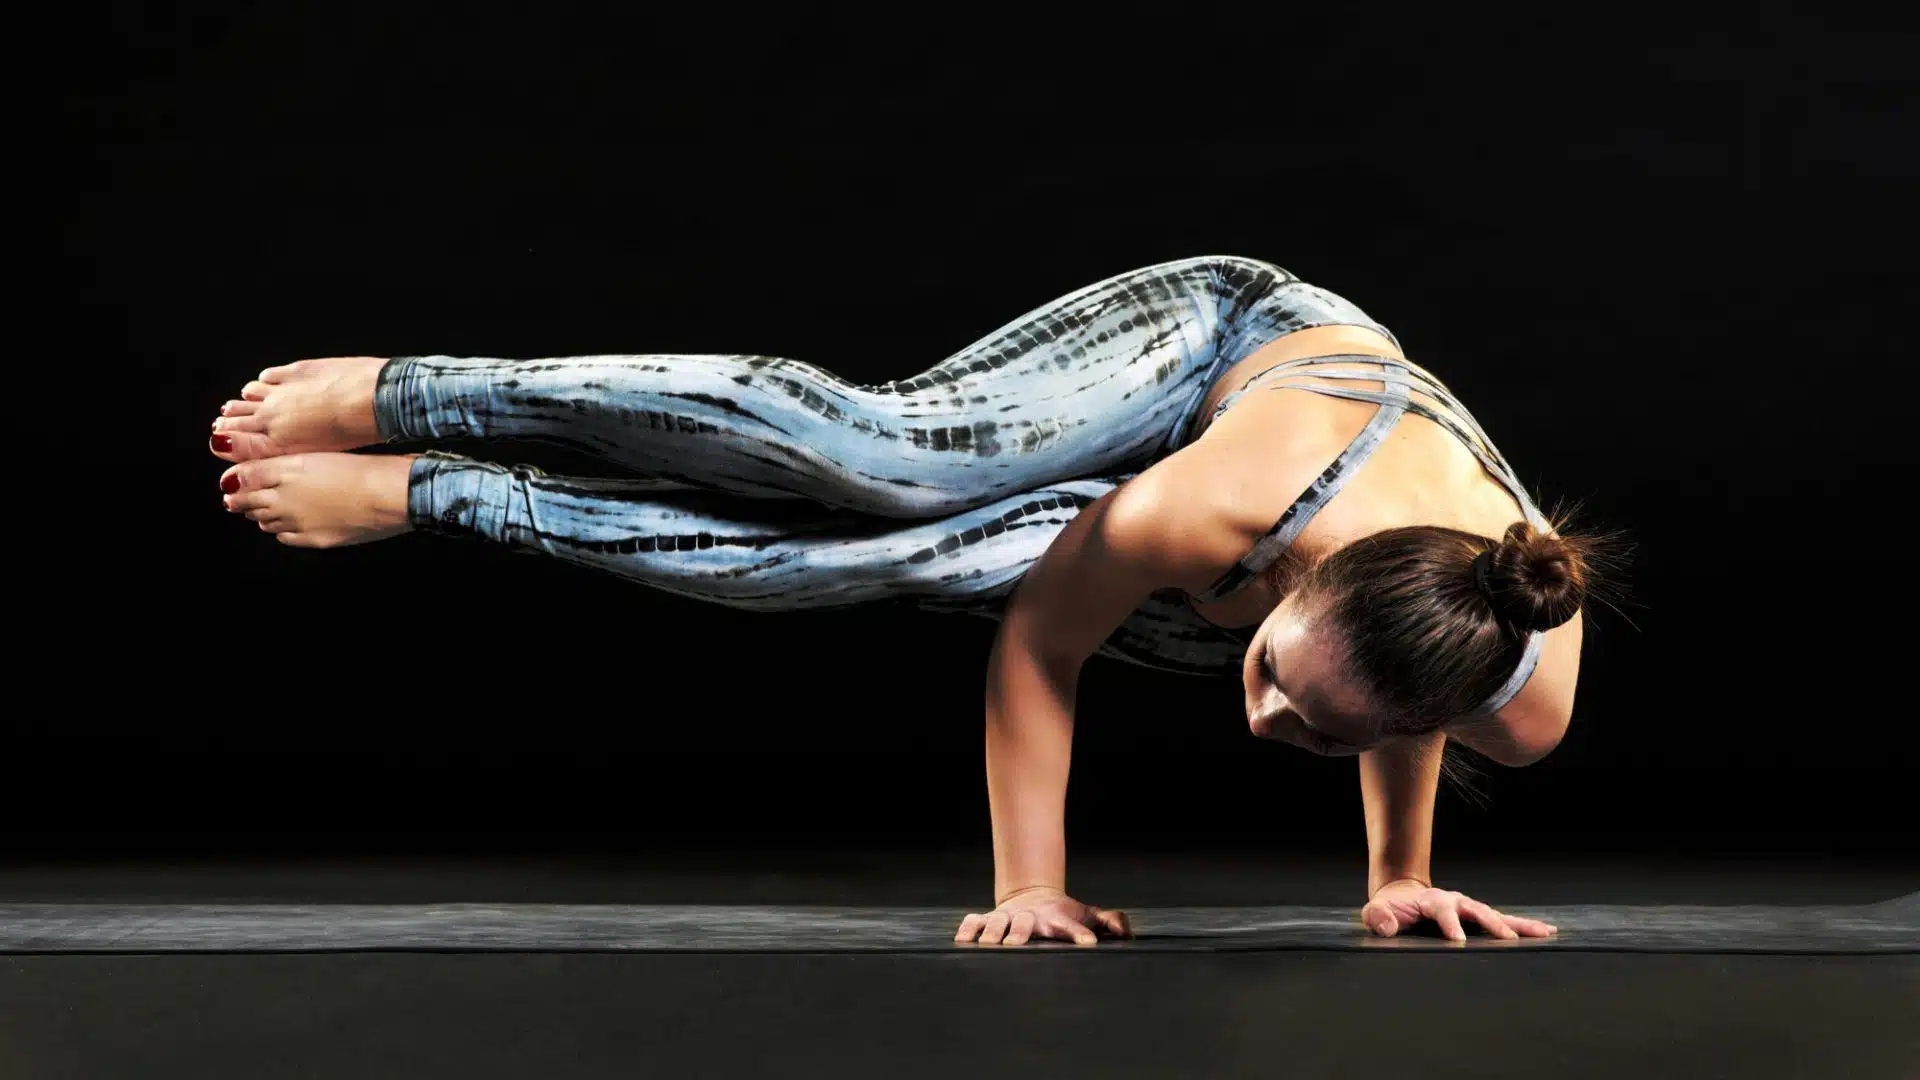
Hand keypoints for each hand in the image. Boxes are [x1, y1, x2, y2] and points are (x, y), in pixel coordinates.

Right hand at [954, 886, 1133, 946]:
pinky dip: (967, 928)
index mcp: (1056, 918)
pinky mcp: (989, 917)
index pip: (1069, 925)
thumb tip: (1127, 932)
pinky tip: (961, 940)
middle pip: (1025, 924)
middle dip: (1020, 934)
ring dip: (991, 933)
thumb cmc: (1063, 912)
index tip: (1087, 943)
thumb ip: (1109, 921)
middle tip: (1015, 946)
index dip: (1079, 933)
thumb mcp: (1087, 914)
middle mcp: (1030, 917)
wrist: (1034, 895)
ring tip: (987, 946)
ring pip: (997, 922)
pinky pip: (974, 921)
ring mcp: (1008, 916)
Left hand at [1361, 879, 1557, 941]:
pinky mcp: (1476, 918)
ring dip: (1520, 925)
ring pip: (1497, 915)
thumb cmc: (1389, 908)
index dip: (1450, 924)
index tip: (1459, 941)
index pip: (1443, 911)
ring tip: (1545, 932)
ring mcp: (1468, 909)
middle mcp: (1456, 901)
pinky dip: (1522, 927)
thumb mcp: (1376, 911)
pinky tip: (1545, 932)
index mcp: (1432, 900)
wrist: (1400, 897)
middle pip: (1478, 911)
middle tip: (1509, 939)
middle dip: (1493, 924)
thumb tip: (1389, 927)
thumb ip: (1378, 917)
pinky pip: (1501, 922)